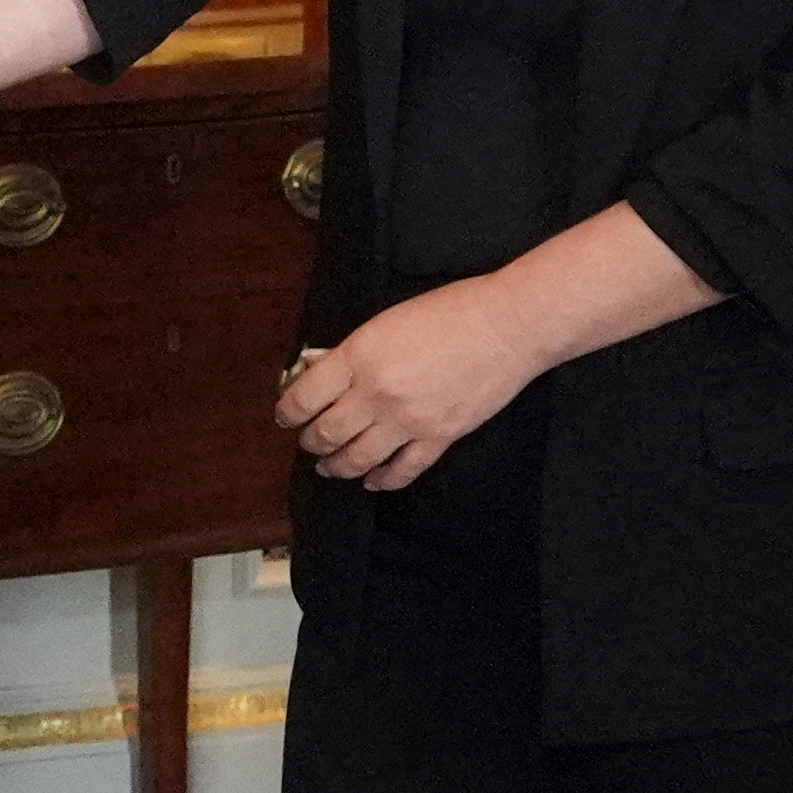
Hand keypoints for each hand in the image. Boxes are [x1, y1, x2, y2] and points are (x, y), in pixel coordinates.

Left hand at [273, 282, 541, 489]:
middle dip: (310, 442)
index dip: (287, 411)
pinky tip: (373, 480)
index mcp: (359, 358)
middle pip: (325, 434)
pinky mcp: (439, 438)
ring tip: (330, 466)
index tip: (286, 416)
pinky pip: (401, 471)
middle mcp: (377, 394)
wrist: (507, 327)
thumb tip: (314, 367)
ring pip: (356, 460)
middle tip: (308, 441)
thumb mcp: (386, 320)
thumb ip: (348, 350)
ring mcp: (408, 421)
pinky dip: (382, 480)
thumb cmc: (450, 311)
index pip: (304, 397)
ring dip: (336, 467)